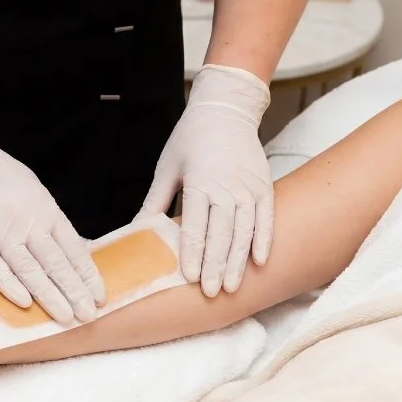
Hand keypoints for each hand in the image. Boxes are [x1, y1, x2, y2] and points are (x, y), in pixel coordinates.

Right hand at [0, 96, 104, 323]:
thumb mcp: (34, 191)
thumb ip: (50, 221)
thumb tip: (72, 248)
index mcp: (46, 211)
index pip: (74, 249)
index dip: (88, 275)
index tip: (99, 297)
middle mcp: (29, 224)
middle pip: (57, 264)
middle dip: (75, 293)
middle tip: (89, 317)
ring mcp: (2, 234)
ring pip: (31, 271)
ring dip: (50, 297)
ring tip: (65, 318)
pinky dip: (10, 287)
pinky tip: (25, 304)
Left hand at [141, 65, 272, 297]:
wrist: (226, 109)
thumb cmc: (190, 138)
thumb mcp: (167, 167)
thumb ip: (154, 202)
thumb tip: (135, 231)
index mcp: (200, 182)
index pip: (195, 225)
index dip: (193, 252)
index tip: (189, 277)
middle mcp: (227, 187)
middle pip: (222, 233)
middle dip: (216, 264)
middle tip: (210, 292)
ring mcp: (249, 187)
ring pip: (245, 230)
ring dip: (238, 260)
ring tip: (231, 286)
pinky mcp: (265, 186)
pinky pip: (267, 217)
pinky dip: (264, 240)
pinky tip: (259, 262)